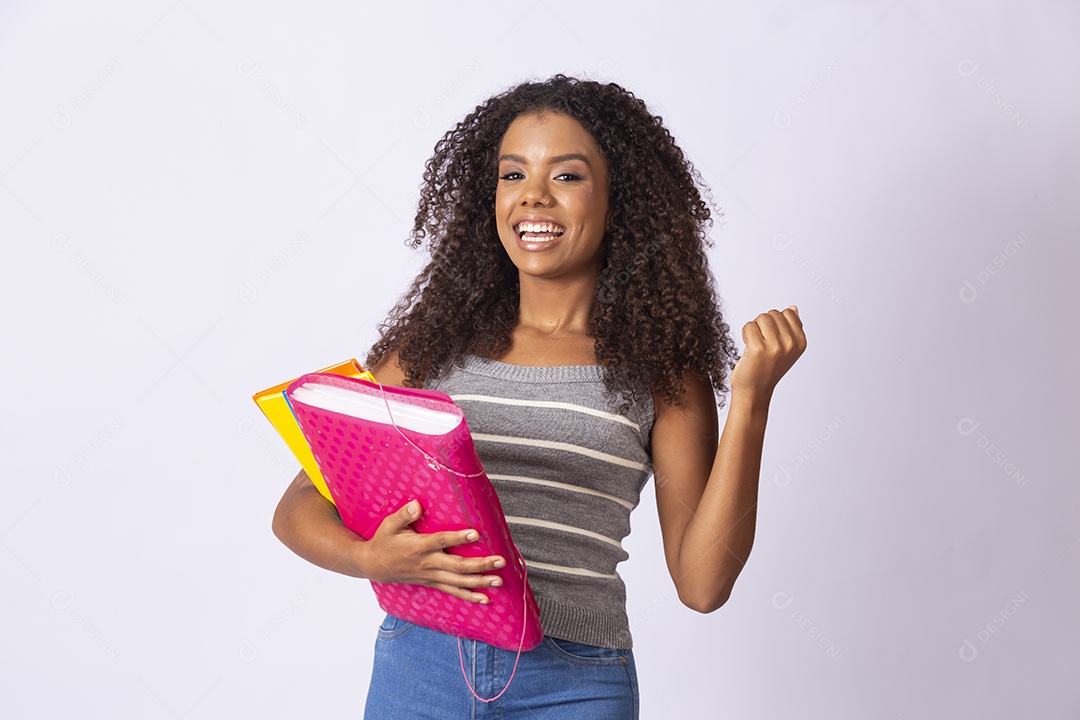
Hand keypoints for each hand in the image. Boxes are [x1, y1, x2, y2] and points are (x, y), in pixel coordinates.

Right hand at [360, 500, 505, 603]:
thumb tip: (416, 504)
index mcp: (419, 546)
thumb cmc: (384, 541)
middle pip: (458, 566)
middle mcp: (428, 563)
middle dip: (481, 564)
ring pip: (459, 582)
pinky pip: (453, 591)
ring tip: (499, 580)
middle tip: (500, 561)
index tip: (475, 533)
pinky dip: (469, 596)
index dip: (458, 538)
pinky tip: (485, 599)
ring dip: (480, 582)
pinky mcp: (432, 582)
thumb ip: (404, 514)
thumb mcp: (389, 525)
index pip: (442, 541)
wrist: (374, 565)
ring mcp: (431, 575)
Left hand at [729, 305, 806, 401]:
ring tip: (755, 344)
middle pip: (773, 314)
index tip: (772, 338)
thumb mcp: (786, 349)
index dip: (775, 323)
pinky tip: (748, 347)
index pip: (788, 313)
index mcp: (801, 342)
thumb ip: (792, 327)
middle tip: (762, 344)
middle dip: (764, 325)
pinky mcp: (758, 348)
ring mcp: (775, 346)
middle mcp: (790, 344)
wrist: (754, 390)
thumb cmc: (767, 369)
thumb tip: (793, 308)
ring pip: (761, 318)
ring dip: (754, 329)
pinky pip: (749, 326)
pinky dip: (745, 334)